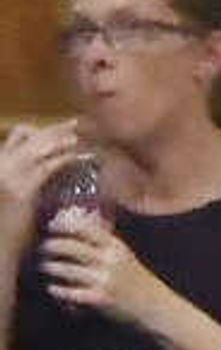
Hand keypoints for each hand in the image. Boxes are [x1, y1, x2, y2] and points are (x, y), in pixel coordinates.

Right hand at [0, 121, 83, 252]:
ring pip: (40, 147)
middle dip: (57, 128)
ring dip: (63, 140)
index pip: (20, 134)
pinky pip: (48, 166)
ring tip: (82, 138)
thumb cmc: (10, 225)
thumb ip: (30, 175)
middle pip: (30, 134)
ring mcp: (7, 177)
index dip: (42, 129)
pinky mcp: (21, 190)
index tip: (64, 129)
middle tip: (79, 123)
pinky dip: (66, 158)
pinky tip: (80, 158)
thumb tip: (54, 161)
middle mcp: (0, 166)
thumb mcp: (17, 193)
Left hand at [36, 205, 155, 324]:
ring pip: (64, 269)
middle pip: (69, 247)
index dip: (64, 225)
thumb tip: (80, 231)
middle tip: (44, 249)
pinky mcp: (98, 299)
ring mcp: (103, 280)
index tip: (51, 226)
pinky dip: (56, 290)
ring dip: (50, 267)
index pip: (86, 228)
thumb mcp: (125, 258)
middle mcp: (110, 261)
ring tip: (46, 267)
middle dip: (50, 246)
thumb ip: (105, 246)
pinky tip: (54, 289)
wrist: (156, 307)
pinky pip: (67, 292)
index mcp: (117, 247)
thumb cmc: (137, 281)